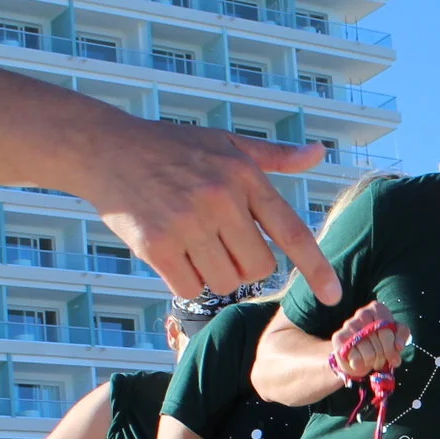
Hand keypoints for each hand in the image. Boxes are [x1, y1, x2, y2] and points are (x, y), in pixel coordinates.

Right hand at [77, 122, 339, 307]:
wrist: (105, 148)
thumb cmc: (171, 147)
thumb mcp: (225, 143)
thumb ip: (274, 157)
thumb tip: (319, 153)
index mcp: (243, 175)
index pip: (290, 231)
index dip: (315, 267)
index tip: (334, 295)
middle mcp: (220, 198)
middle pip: (257, 268)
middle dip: (243, 264)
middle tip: (217, 241)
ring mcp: (188, 222)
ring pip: (225, 282)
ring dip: (211, 273)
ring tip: (191, 241)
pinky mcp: (158, 245)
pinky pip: (190, 288)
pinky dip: (183, 280)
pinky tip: (169, 252)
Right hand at [327, 302, 407, 380]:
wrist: (357, 355)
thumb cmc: (380, 343)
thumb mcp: (396, 337)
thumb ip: (402, 336)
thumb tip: (398, 346)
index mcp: (377, 309)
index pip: (388, 330)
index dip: (392, 348)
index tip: (393, 357)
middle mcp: (362, 313)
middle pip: (379, 343)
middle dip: (383, 356)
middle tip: (381, 359)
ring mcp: (348, 325)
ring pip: (369, 353)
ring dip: (373, 362)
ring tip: (371, 360)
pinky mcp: (338, 338)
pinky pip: (356, 359)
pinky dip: (360, 365)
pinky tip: (359, 361)